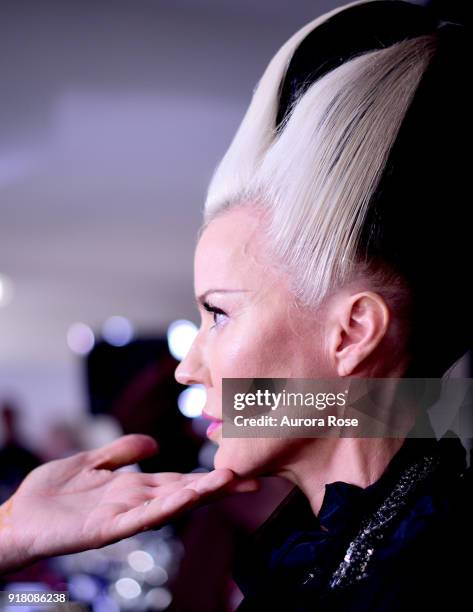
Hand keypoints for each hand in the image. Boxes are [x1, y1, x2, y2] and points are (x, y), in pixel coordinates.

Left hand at [0, 434, 259, 572]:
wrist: (17, 518)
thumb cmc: (51, 493)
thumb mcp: (91, 460)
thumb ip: (123, 451)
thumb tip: (155, 443)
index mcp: (134, 487)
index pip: (179, 479)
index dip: (208, 474)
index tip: (238, 465)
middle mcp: (135, 502)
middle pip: (183, 492)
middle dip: (216, 486)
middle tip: (252, 476)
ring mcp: (123, 517)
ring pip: (168, 504)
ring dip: (199, 493)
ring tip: (227, 480)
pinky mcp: (105, 529)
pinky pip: (140, 517)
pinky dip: (165, 507)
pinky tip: (185, 496)